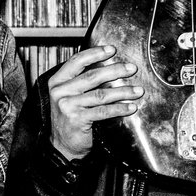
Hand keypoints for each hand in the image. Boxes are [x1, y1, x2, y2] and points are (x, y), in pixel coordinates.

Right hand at [48, 45, 142, 161]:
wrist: (63, 145)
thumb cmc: (70, 118)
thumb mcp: (69, 96)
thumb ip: (81, 82)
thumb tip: (108, 67)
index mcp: (57, 82)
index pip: (77, 61)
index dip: (95, 54)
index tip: (112, 50)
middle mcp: (60, 92)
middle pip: (92, 76)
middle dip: (115, 71)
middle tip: (131, 68)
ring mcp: (67, 106)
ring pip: (101, 94)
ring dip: (123, 91)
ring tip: (137, 90)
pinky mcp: (77, 119)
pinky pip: (104, 111)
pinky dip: (120, 108)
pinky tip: (131, 107)